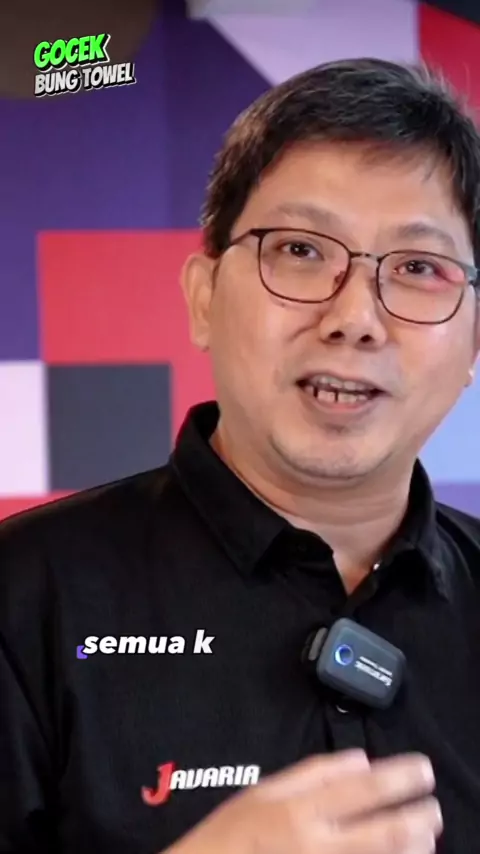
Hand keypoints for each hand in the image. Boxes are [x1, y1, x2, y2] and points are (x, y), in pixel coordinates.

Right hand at [165, 749, 441, 853]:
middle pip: (384, 831)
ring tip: (427, 836)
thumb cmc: (233, 835)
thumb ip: (313, 772)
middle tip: (434, 808)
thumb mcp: (265, 790)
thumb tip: (358, 759)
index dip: (400, 778)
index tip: (422, 770)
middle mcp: (319, 843)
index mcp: (304, 809)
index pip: (364, 788)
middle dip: (417, 818)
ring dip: (412, 848)